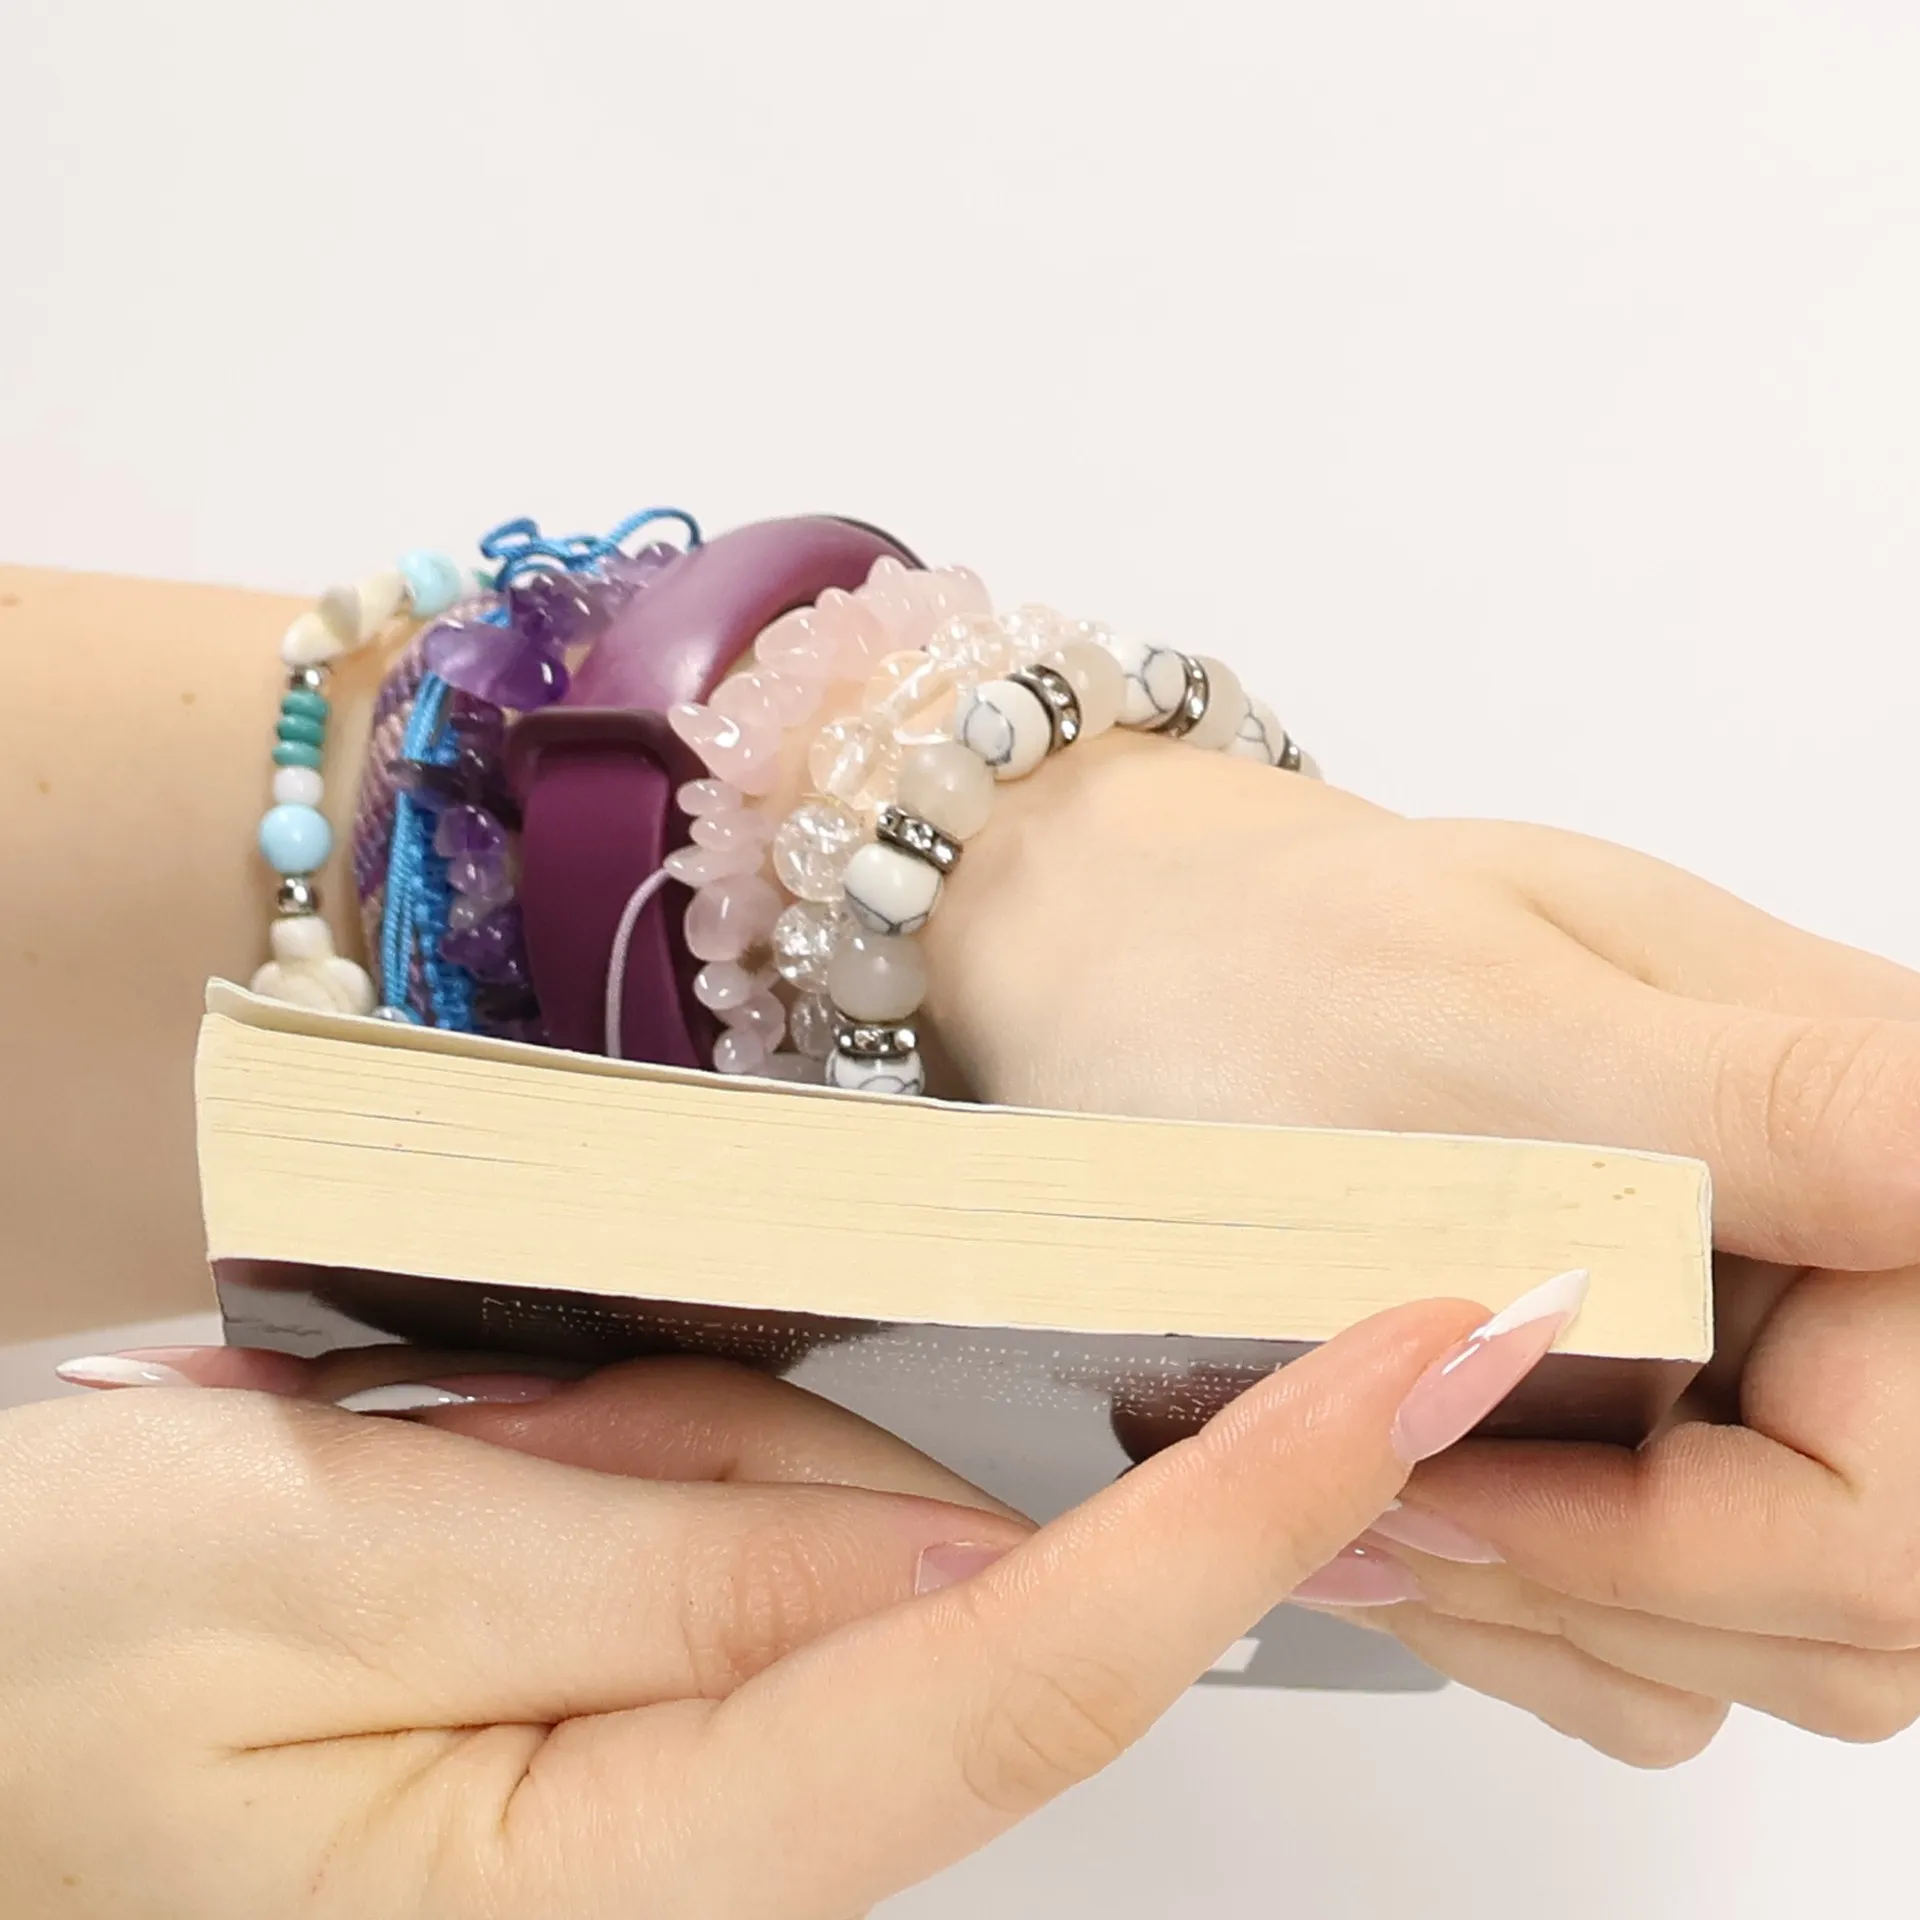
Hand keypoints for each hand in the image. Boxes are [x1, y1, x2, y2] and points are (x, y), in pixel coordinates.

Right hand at [5, 1298, 1515, 1917]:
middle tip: (828, 1323)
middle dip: (945, 1443)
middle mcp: (705, 1845)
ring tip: (475, 1423)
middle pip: (961, 1598)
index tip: (1429, 1355)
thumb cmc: (43, 1664)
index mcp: (632, 1870)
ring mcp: (682, 1767)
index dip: (1255, 1507)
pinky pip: (761, 1536)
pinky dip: (707, 1447)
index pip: (1028, 1675)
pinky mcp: (647, 1685)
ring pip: (853, 1544)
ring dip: (743, 1430)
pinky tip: (519, 1433)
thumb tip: (946, 1551)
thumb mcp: (306, 1569)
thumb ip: (646, 1568)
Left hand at [926, 736, 1919, 1762]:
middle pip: (1867, 1592)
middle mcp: (1846, 1260)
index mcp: (1865, 1129)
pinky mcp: (1664, 1430)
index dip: (1689, 1538)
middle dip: (1611, 1591)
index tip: (1448, 1475)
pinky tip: (1404, 1531)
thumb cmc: (1290, 956)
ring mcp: (1760, 1361)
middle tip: (1386, 1507)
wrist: (1164, 969)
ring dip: (1564, 1619)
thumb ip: (1753, 1099)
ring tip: (1372, 1510)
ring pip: (1782, 1645)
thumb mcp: (1497, 1010)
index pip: (1893, 1482)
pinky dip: (1541, 1627)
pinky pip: (1672, 1646)